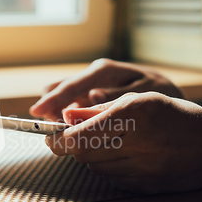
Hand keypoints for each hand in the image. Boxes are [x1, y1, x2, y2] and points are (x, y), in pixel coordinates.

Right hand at [30, 59, 183, 121]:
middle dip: (51, 108)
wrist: (165, 90)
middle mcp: (92, 75)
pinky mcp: (87, 95)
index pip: (72, 85)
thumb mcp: (146, 92)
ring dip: (56, 113)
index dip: (53, 99)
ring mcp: (88, 85)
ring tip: (65, 130)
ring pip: (60, 95)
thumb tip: (93, 95)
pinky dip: (65, 115)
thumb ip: (117, 94)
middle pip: (58, 88)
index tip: (37, 112)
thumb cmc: (157, 92)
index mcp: (103, 71)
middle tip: (57, 129)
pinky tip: (74, 127)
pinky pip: (68, 104)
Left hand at [45, 92, 201, 193]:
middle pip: (81, 153)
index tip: (51, 137)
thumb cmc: (171, 116)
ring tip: (114, 144)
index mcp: (133, 113)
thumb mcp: (137, 100)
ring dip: (92, 156)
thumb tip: (65, 116)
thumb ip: (98, 110)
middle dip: (75, 145)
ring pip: (94, 166)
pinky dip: (108, 168)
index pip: (78, 136)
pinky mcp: (146, 187)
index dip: (58, 139)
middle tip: (82, 136)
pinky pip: (110, 179)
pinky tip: (127, 157)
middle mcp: (137, 142)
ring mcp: (142, 168)